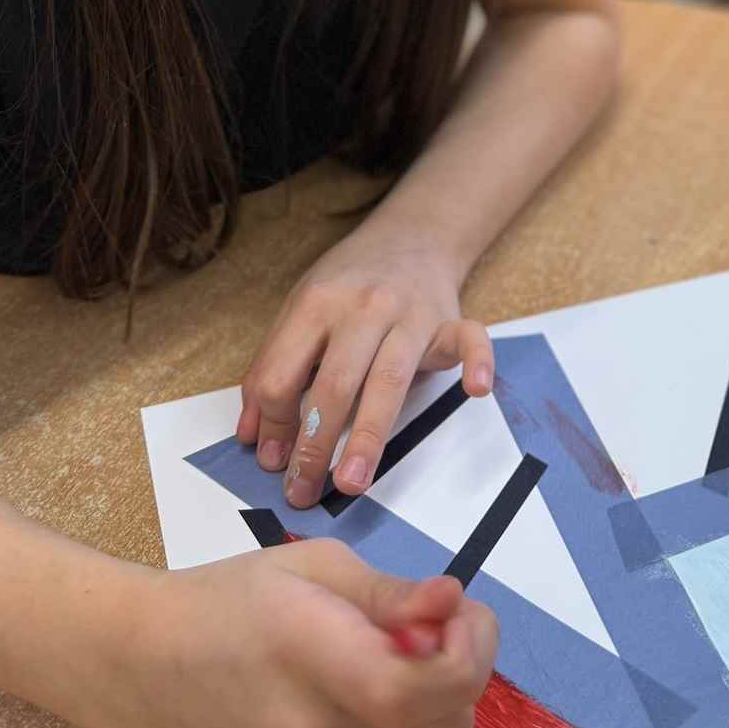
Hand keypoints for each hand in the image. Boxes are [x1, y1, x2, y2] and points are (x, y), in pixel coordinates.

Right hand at [130, 540, 497, 727]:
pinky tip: (380, 692)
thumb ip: (391, 594)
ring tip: (395, 655)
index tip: (460, 608)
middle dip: (461, 662)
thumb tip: (453, 603)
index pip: (428, 685)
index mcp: (310, 662)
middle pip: (447, 718)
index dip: (470, 647)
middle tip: (429, 621)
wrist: (151, 673)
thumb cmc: (230, 602)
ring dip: (442, 697)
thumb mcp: (314, 568)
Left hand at [238, 239, 495, 508]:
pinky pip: (470, 340)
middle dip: (314, 444)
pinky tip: (476, 390)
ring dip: (367, 435)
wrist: (410, 236)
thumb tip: (251, 436)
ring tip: (351, 482)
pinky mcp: (449, 321)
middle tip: (302, 491)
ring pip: (388, 379)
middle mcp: (362, 307)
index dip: (272, 423)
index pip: (283, 373)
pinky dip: (477, 362)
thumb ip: (273, 367)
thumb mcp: (300, 311)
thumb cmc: (349, 283)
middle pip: (334, 383)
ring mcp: (409, 314)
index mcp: (316, 304)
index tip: (271, 464)